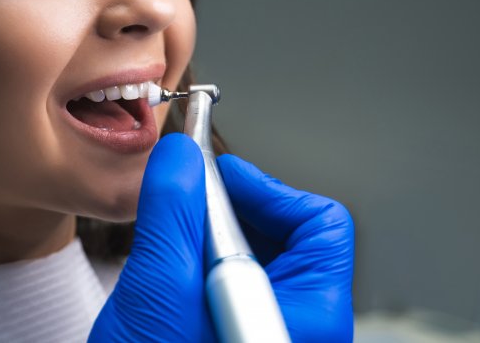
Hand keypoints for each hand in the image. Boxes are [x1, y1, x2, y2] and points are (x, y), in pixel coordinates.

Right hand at [88, 133, 353, 342]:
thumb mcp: (159, 297)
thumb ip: (173, 217)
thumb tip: (181, 155)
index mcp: (307, 322)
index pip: (320, 226)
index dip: (268, 189)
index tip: (215, 179)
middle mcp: (299, 330)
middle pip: (289, 236)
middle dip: (231, 212)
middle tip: (184, 210)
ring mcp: (268, 335)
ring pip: (257, 257)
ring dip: (210, 237)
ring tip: (170, 250)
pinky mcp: (238, 337)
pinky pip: (232, 283)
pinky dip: (200, 263)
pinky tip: (169, 275)